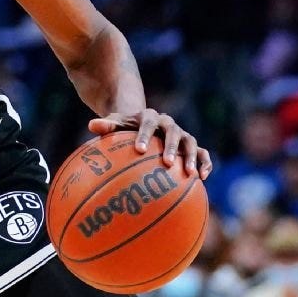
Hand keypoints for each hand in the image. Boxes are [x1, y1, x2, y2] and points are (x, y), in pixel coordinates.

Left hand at [89, 108, 211, 178]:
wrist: (143, 125)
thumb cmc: (125, 128)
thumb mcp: (115, 124)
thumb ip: (106, 125)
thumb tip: (92, 125)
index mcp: (150, 117)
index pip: (148, 124)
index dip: (144, 136)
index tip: (139, 149)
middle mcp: (169, 124)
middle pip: (174, 133)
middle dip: (172, 148)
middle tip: (168, 163)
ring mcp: (182, 134)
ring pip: (191, 143)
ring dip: (192, 157)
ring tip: (192, 175)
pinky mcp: (191, 145)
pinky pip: (203, 153)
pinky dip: (205, 163)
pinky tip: (203, 179)